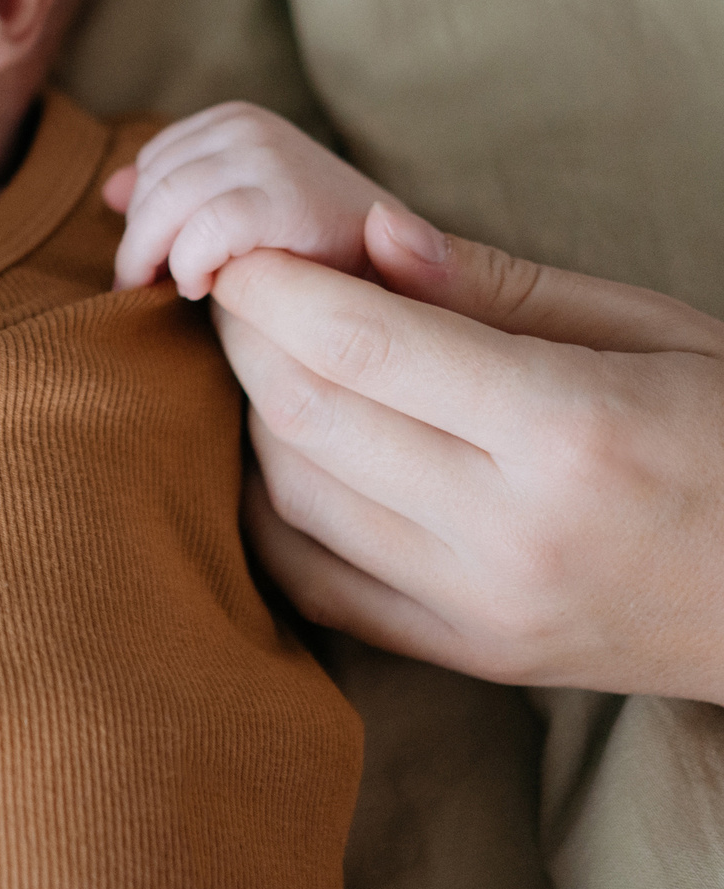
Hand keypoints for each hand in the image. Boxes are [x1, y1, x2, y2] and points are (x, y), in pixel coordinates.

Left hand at [105, 101, 392, 297]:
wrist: (397, 271)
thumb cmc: (310, 246)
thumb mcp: (234, 206)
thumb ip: (174, 196)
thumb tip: (109, 190)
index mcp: (233, 120)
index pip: (151, 165)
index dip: (141, 220)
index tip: (150, 266)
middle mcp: (248, 127)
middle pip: (152, 185)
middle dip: (138, 244)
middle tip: (141, 288)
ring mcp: (268, 157)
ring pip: (166, 206)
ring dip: (157, 258)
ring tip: (181, 290)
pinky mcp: (285, 198)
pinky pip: (204, 231)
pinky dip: (190, 265)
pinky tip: (204, 288)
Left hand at [219, 205, 723, 704]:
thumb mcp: (650, 330)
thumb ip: (496, 286)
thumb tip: (369, 231)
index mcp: (569, 431)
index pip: (361, 346)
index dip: (273, 286)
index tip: (239, 246)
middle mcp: (512, 532)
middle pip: (308, 417)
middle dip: (246, 338)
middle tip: (238, 287)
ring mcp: (483, 609)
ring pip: (293, 497)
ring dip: (252, 417)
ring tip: (265, 355)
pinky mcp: (468, 656)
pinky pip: (313, 580)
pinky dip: (270, 508)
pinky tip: (279, 450)